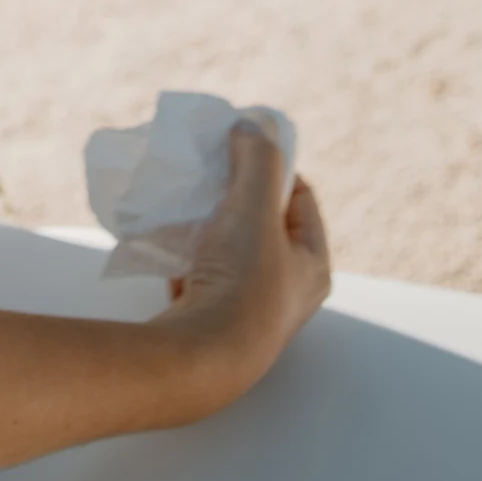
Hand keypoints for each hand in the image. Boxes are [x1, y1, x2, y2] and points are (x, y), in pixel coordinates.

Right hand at [162, 125, 330, 401]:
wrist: (203, 355)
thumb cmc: (242, 281)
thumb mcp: (254, 207)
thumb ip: (257, 159)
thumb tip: (252, 125)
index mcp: (313, 266)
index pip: (300, 197)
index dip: (272, 168)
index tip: (238, 150)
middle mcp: (288, 292)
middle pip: (262, 224)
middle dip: (233, 196)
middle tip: (210, 175)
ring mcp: (249, 311)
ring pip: (228, 249)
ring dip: (207, 225)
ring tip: (186, 206)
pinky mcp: (214, 322)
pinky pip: (201, 274)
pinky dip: (186, 256)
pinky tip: (169, 245)